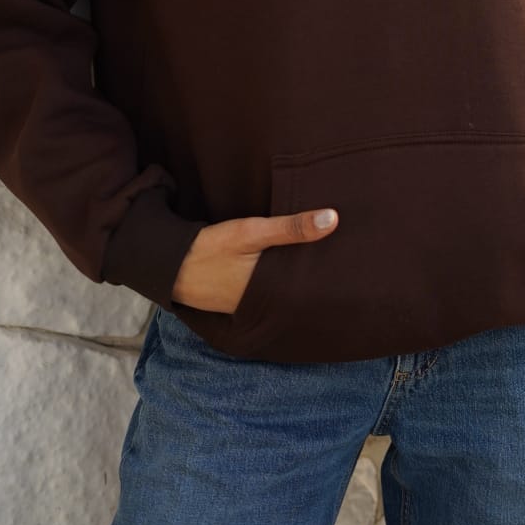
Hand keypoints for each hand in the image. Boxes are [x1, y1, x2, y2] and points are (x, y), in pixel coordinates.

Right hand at [171, 207, 338, 312]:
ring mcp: (251, 305)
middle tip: (348, 269)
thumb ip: (291, 228)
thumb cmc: (213, 247)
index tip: (355, 268)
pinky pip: (267, 293)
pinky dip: (278, 283)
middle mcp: (265, 303)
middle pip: (299, 291)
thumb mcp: (252, 233)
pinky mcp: (240, 300)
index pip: (311, 286)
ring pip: (283, 292)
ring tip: (326, 271)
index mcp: (273, 290)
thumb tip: (334, 219)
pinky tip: (288, 273)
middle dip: (318, 281)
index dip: (331, 277)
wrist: (170, 264)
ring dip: (297, 281)